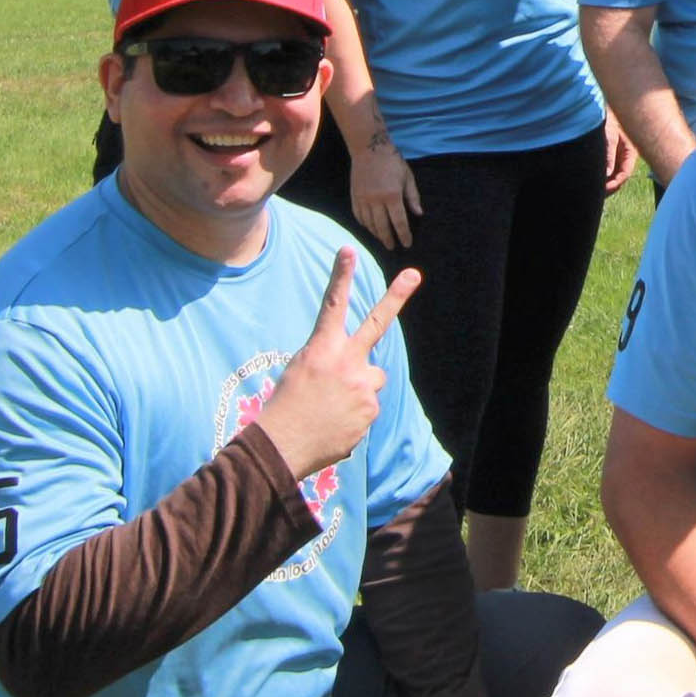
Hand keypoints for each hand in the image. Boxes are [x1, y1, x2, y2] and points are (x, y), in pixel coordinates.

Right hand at [252, 248, 419, 478]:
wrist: (282, 445)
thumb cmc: (286, 407)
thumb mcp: (302, 372)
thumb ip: (333, 361)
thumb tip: (359, 370)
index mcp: (321, 349)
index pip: (332, 305)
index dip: (340, 276)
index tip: (348, 250)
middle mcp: (345, 362)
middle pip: (376, 324)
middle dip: (395, 296)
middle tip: (413, 274)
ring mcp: (362, 386)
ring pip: (372, 378)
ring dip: (360, 387)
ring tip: (333, 405)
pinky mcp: (371, 410)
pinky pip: (369, 405)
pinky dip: (356, 413)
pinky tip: (336, 422)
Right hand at [347, 138, 421, 250]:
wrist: (369, 148)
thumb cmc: (392, 161)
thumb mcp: (408, 177)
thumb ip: (413, 197)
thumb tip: (419, 214)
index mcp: (392, 195)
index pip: (399, 222)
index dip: (404, 235)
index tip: (407, 244)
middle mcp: (376, 200)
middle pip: (382, 227)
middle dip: (389, 239)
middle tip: (393, 248)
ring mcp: (363, 199)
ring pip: (369, 224)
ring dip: (376, 234)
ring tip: (383, 240)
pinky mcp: (354, 197)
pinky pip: (359, 216)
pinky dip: (364, 225)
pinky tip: (370, 229)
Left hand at [601, 114, 638, 195]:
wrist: (605, 106)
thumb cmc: (610, 116)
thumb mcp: (610, 135)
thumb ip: (609, 154)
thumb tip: (608, 174)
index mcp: (630, 152)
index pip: (625, 174)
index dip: (615, 183)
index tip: (604, 189)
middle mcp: (625, 156)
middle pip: (619, 177)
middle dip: (609, 186)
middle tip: (597, 194)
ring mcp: (618, 155)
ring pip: (612, 174)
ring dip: (604, 181)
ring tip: (593, 189)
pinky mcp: (610, 154)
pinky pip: (607, 168)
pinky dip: (601, 174)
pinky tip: (592, 178)